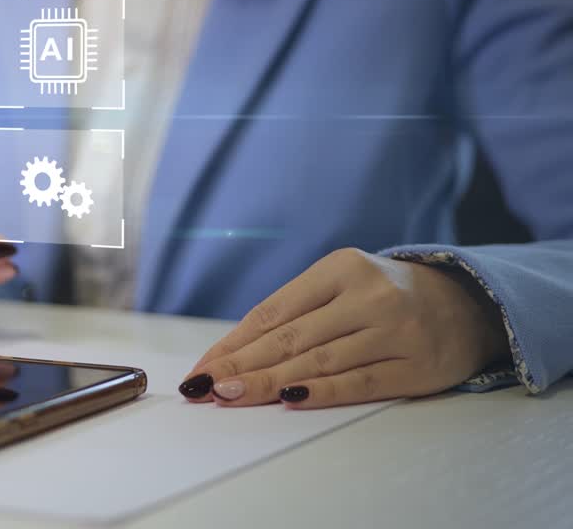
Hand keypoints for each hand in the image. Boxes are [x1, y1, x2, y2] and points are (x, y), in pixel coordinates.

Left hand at [178, 248, 508, 408]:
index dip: (233, 344)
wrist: (467, 303)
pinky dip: (321, 393)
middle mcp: (369, 295)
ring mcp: (395, 330)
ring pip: (318, 362)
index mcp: (341, 268)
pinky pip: (359, 382)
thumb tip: (230, 355)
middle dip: (242, 366)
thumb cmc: (383, 297)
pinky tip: (289, 400)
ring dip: (270, 382)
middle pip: (290, 338)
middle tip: (205, 388)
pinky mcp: (416, 365)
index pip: (273, 312)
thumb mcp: (340, 286)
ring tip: (232, 397)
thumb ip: (294, 314)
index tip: (201, 369)